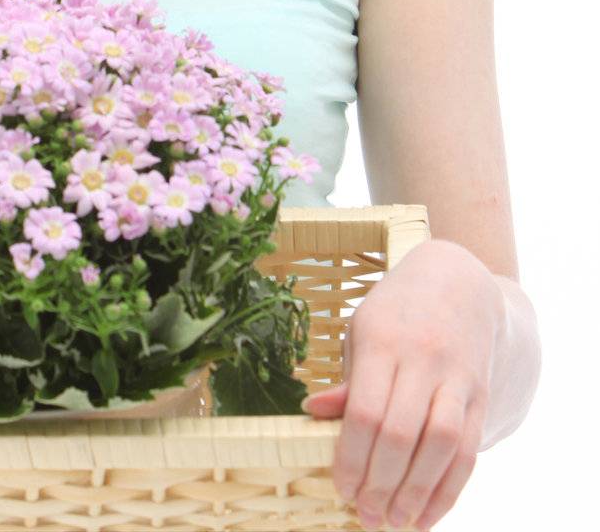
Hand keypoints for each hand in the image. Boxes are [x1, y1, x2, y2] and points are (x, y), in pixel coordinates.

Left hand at [300, 239, 504, 529]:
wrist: (458, 283)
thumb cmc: (397, 313)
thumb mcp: (362, 332)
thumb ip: (347, 381)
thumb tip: (311, 414)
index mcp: (383, 341)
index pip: (365, 411)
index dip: (352, 458)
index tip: (342, 488)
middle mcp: (423, 359)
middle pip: (401, 433)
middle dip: (381, 483)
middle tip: (365, 515)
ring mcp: (457, 377)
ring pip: (441, 445)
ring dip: (417, 493)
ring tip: (395, 521)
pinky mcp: (480, 395)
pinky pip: (468, 450)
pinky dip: (449, 489)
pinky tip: (428, 515)